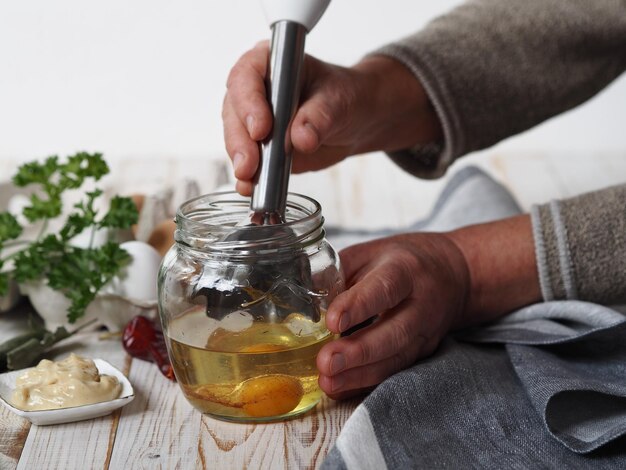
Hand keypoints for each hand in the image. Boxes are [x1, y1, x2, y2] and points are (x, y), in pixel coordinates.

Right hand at [222, 42, 441, 194]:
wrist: (354, 121)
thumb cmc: (346, 98)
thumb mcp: (340, 101)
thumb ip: (320, 116)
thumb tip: (301, 138)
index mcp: (271, 63)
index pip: (247, 76)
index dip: (249, 103)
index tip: (261, 130)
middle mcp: (255, 89)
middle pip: (234, 111)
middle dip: (240, 141)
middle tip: (250, 165)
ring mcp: (252, 119)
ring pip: (235, 138)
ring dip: (241, 161)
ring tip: (249, 180)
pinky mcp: (258, 147)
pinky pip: (247, 161)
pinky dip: (248, 177)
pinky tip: (250, 188)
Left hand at [317, 233, 469, 398]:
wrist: (452, 274)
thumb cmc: (401, 261)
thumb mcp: (369, 253)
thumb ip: (338, 272)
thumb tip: (302, 293)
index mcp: (405, 270)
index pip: (385, 288)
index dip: (359, 305)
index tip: (332, 321)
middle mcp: (421, 304)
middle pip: (394, 332)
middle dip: (359, 352)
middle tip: (326, 362)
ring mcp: (425, 333)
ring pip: (396, 359)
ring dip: (360, 375)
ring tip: (328, 382)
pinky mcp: (422, 353)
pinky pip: (395, 372)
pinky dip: (366, 383)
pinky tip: (340, 388)